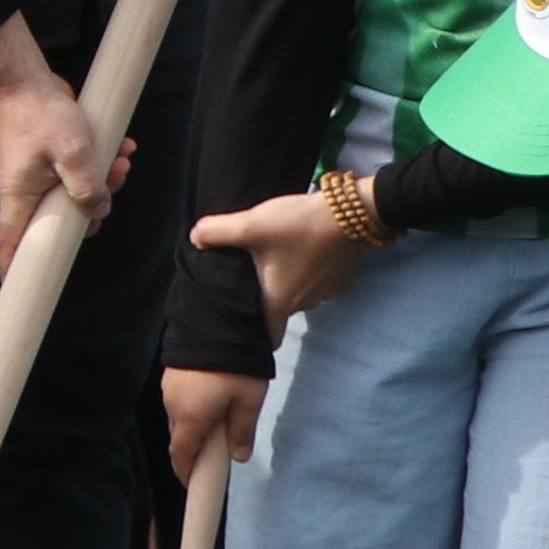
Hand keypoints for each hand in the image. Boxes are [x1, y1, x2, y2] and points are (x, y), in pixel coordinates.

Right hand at [0, 20, 123, 275]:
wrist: (25, 80)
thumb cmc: (40, 115)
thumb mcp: (72, 152)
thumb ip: (88, 186)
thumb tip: (99, 211)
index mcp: (20, 198)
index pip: (10, 244)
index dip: (13, 269)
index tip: (19, 291)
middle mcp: (26, 192)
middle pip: (56, 221)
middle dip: (90, 212)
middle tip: (113, 186)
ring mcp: (37, 176)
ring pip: (73, 195)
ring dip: (102, 182)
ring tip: (121, 159)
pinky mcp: (49, 159)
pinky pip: (78, 173)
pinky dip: (99, 165)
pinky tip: (119, 147)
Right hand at [163, 363, 268, 484]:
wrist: (220, 321)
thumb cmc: (237, 366)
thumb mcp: (249, 400)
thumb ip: (242, 431)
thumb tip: (238, 456)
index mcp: (190, 417)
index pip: (181, 455)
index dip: (186, 472)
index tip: (193, 484)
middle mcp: (173, 405)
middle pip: (179, 437)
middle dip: (194, 449)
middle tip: (216, 453)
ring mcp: (169, 387)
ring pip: (179, 417)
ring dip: (194, 426)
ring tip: (220, 422)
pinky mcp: (172, 372)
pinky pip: (179, 400)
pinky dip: (192, 409)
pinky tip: (211, 401)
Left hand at [188, 188, 373, 329]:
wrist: (353, 212)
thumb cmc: (298, 225)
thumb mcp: (250, 225)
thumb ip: (216, 232)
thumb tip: (196, 238)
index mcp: (280, 302)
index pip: (266, 336)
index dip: (251, 336)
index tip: (238, 325)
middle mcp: (304, 304)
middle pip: (277, 310)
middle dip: (262, 299)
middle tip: (246, 279)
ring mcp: (325, 292)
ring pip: (296, 294)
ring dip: (284, 282)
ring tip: (269, 260)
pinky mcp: (338, 278)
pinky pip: (313, 281)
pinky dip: (303, 271)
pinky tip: (295, 251)